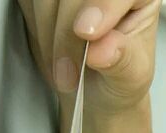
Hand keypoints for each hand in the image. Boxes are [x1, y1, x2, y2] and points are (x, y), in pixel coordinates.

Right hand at [15, 0, 161, 113]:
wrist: (94, 90)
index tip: (86, 33)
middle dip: (67, 32)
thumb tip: (103, 49)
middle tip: (69, 73)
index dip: (101, 5)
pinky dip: (34, 24)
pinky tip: (50, 48)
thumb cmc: (118, 79)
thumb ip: (122, 62)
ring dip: (47, 32)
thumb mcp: (130, 79)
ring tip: (63, 70)